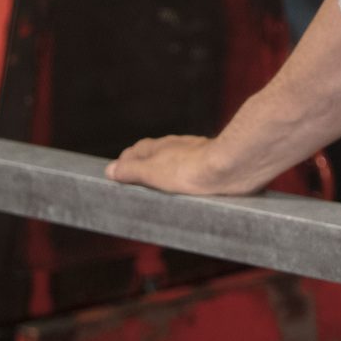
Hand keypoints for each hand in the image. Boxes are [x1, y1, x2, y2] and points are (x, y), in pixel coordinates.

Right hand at [105, 133, 253, 194]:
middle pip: (157, 156)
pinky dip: (189, 182)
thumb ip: (131, 171)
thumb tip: (110, 170)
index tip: (119, 176)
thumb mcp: (151, 172)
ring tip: (162, 194)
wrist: (230, 168)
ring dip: (169, 176)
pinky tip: (190, 193)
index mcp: (159, 146)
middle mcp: (178, 147)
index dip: (127, 164)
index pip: (136, 151)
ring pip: (177, 164)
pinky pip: (196, 174)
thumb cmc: (190, 169)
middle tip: (138, 187)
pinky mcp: (214, 167)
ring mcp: (197, 155)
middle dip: (147, 169)